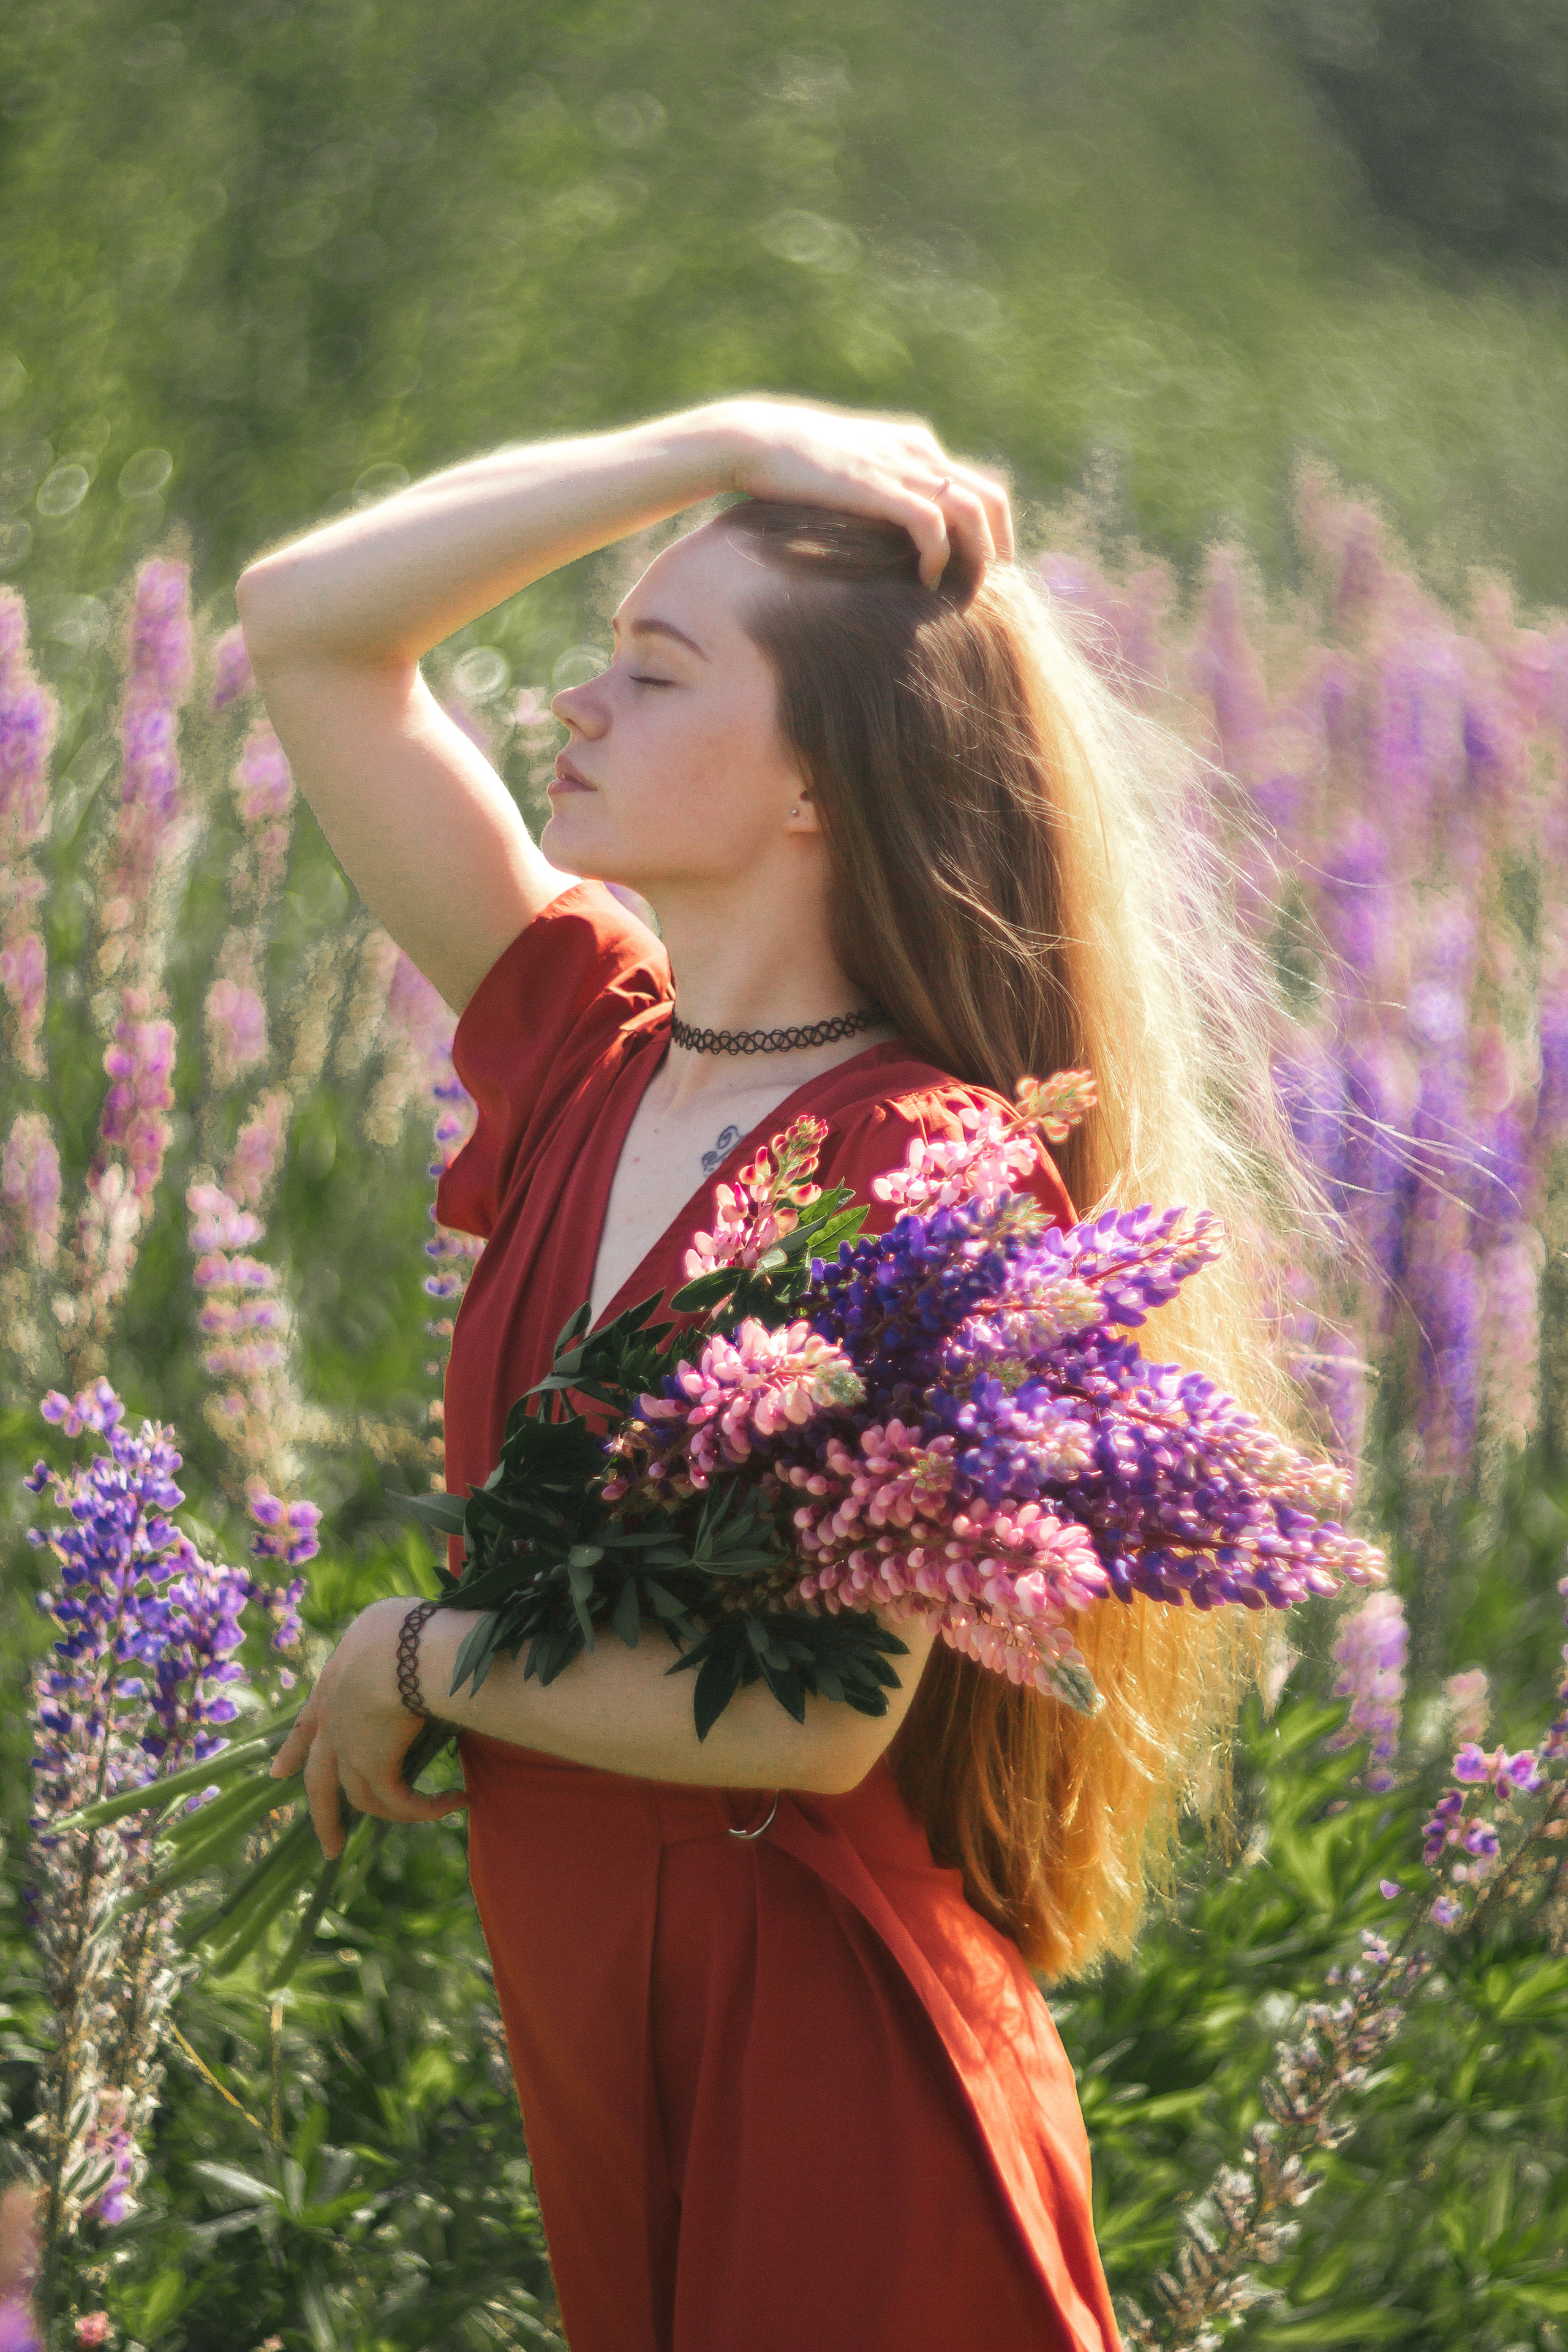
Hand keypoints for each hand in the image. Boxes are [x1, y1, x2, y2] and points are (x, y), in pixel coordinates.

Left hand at [269, 1596, 469, 1858]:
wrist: (398, 1651)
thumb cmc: (399, 1628)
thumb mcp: (381, 1624)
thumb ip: (385, 1641)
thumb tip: (408, 1643)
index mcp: (332, 1685)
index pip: (307, 1723)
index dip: (295, 1749)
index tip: (278, 1772)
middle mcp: (334, 1725)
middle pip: (318, 1780)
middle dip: (322, 1814)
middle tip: (329, 1843)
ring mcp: (350, 1751)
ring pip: (358, 1799)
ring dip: (388, 1816)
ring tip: (418, 1821)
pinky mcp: (376, 1769)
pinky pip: (401, 1801)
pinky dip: (427, 1807)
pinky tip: (456, 1801)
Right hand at [699, 396, 1012, 589]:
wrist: (755, 440)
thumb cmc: (791, 467)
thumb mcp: (849, 474)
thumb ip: (876, 494)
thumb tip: (888, 540)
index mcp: (916, 446)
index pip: (979, 488)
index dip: (992, 534)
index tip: (984, 574)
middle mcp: (919, 452)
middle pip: (990, 499)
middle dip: (998, 549)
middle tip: (990, 593)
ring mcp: (902, 467)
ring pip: (972, 512)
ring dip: (976, 559)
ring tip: (965, 595)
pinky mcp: (879, 486)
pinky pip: (932, 524)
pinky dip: (938, 557)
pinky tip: (925, 583)